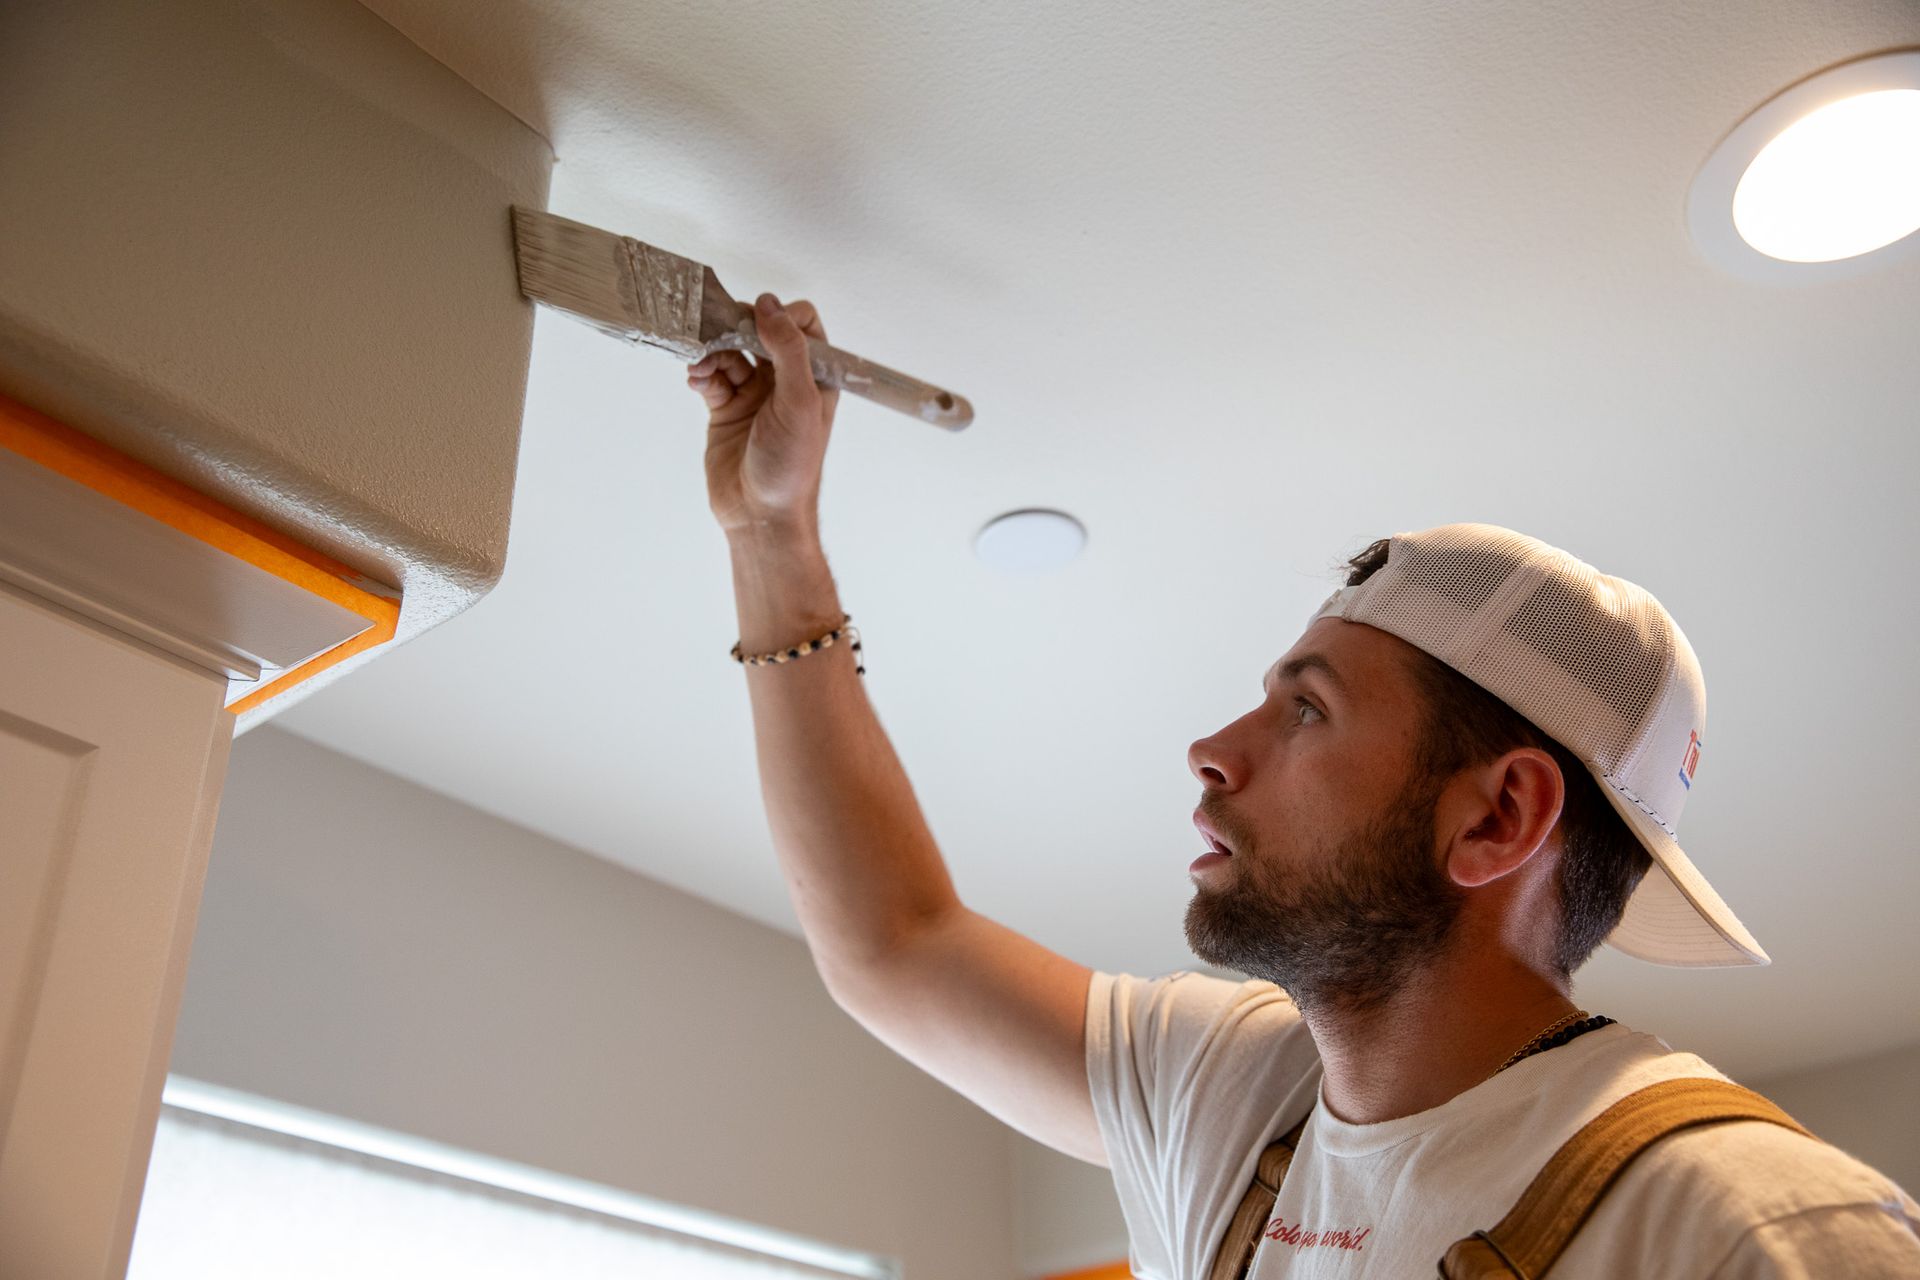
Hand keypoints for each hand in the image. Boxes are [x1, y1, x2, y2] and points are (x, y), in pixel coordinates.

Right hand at [691, 293, 841, 537]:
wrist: (760, 515)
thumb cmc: (791, 468)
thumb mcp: (800, 402)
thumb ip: (789, 350)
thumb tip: (771, 306)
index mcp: (815, 378)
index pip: (802, 324)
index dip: (779, 317)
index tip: (757, 327)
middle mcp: (786, 382)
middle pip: (760, 332)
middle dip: (736, 328)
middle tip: (719, 333)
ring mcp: (755, 395)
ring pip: (730, 352)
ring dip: (713, 350)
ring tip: (701, 363)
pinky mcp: (726, 410)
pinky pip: (711, 376)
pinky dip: (701, 372)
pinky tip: (696, 379)